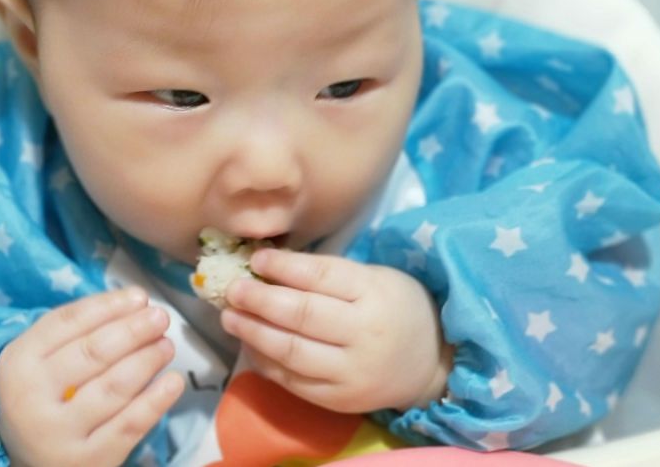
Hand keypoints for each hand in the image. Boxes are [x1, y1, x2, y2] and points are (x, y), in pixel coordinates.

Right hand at [0, 288, 184, 466]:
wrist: (36, 465)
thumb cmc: (48, 399)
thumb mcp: (44, 362)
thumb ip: (79, 331)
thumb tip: (136, 300)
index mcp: (18, 363)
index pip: (66, 322)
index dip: (109, 305)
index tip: (140, 296)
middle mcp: (30, 399)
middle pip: (93, 352)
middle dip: (134, 329)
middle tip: (161, 317)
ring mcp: (57, 434)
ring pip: (114, 386)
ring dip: (148, 359)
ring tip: (167, 345)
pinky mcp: (87, 461)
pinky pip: (129, 424)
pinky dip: (156, 399)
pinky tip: (174, 381)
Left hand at [220, 250, 452, 413]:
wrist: (429, 363)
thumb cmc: (395, 308)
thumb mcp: (375, 278)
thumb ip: (328, 274)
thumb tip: (269, 264)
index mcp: (374, 294)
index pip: (321, 277)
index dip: (284, 266)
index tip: (256, 258)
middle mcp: (363, 334)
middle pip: (302, 315)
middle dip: (260, 300)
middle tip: (232, 288)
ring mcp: (351, 371)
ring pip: (292, 352)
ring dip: (254, 332)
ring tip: (229, 316)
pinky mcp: (339, 400)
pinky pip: (293, 381)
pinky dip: (265, 362)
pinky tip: (249, 345)